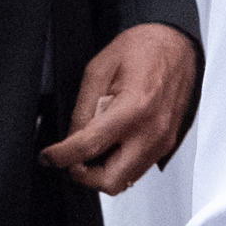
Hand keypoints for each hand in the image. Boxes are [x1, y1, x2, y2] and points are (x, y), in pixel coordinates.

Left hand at [39, 22, 198, 195]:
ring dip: (103, 171)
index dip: (61, 156)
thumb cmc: (143, 49)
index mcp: (134, 107)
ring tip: (94, 146)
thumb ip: (83, 109)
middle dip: (86, 175)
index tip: (49, 157)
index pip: (90, 147)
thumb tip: (70, 140)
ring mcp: (162, 140)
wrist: (176, 45)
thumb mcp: (99, 70)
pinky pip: (138, 168)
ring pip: (125, 180)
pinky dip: (120, 164)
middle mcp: (152, 130)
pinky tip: (113, 142)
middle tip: (73, 157)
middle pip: (111, 181)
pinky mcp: (167, 143)